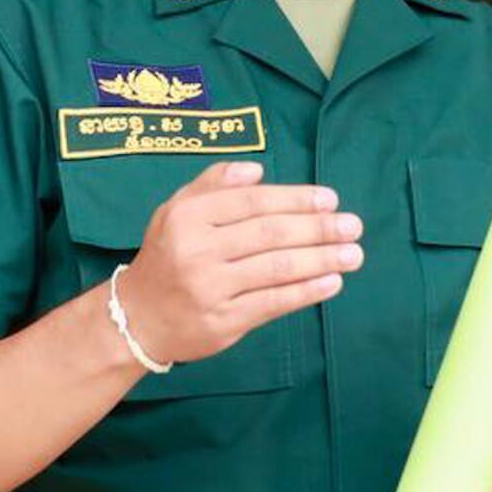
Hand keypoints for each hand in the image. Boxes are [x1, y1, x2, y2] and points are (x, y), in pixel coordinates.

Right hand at [113, 161, 362, 363]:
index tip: (330, 199)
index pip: (253, 202)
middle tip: (353, 226)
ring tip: (353, 254)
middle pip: (270, 234)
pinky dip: (307, 292)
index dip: (296, 199)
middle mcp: (196, 250)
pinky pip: (273, 302)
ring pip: (277, 268)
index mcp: (188, 216)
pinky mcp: (223, 320)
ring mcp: (210, 287)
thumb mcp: (177, 210)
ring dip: (322, 260)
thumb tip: (258, 171)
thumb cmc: (168, 256)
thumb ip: (214, 184)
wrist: (138, 318)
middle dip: (318, 229)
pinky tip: (332, 282)